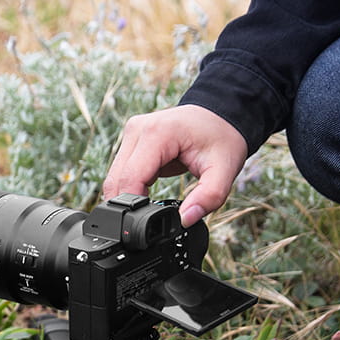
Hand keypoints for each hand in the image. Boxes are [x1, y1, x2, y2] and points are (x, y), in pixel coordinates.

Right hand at [103, 104, 247, 225]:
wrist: (219, 114)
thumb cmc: (222, 137)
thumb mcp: (225, 170)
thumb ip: (208, 198)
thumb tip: (185, 220)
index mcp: (158, 133)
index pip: (130, 178)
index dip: (134, 208)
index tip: (147, 225)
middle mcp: (138, 130)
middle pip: (116, 180)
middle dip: (128, 207)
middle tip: (149, 223)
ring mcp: (132, 134)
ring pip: (114, 177)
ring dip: (128, 198)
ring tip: (150, 208)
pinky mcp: (131, 141)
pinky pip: (121, 172)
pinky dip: (130, 188)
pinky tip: (147, 195)